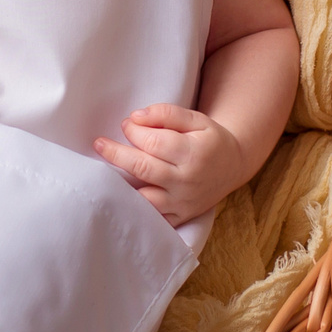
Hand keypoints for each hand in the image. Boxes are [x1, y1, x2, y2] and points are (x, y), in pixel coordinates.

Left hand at [93, 104, 250, 224]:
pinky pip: (151, 218)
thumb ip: (167, 114)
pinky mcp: (178, 217)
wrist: (232, 168)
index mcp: (193, 153)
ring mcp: (182, 203)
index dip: (134, 131)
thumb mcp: (196, 119)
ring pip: (143, 198)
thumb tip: (135, 117)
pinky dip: (134, 210)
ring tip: (101, 173)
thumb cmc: (210, 140)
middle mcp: (187, 181)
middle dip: (116, 153)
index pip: (154, 142)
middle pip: (142, 167)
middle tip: (99, 143)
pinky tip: (118, 197)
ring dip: (120, 186)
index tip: (126, 124)